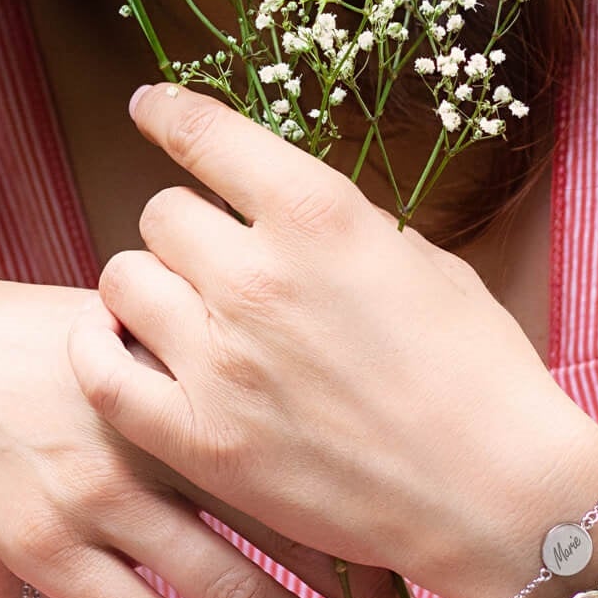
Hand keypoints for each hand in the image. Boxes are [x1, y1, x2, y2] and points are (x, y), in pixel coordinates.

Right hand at [0, 277, 408, 597]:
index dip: (352, 497)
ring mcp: (97, 498)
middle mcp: (148, 433)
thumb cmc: (53, 337)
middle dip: (342, 575)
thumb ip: (211, 348)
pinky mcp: (48, 550)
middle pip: (272, 517)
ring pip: (218, 583)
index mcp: (179, 368)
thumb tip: (312, 381)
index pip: (290, 441)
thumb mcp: (140, 319)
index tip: (397, 528)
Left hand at [66, 86, 597, 597]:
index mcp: (317, 213)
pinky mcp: (198, 438)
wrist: (496, 491)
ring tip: (179, 311)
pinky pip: (101, 370)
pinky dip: (100, 349)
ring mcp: (219, 360)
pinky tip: (120, 345)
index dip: (169, 110)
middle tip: (213, 260)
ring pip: (122, 279)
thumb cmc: (476, 368)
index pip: (206, 133)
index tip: (151, 105)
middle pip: (161, 212)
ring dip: (149, 285)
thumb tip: (271, 209)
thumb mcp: (418, 258)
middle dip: (185, 228)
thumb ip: (331, 226)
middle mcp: (256, 274)